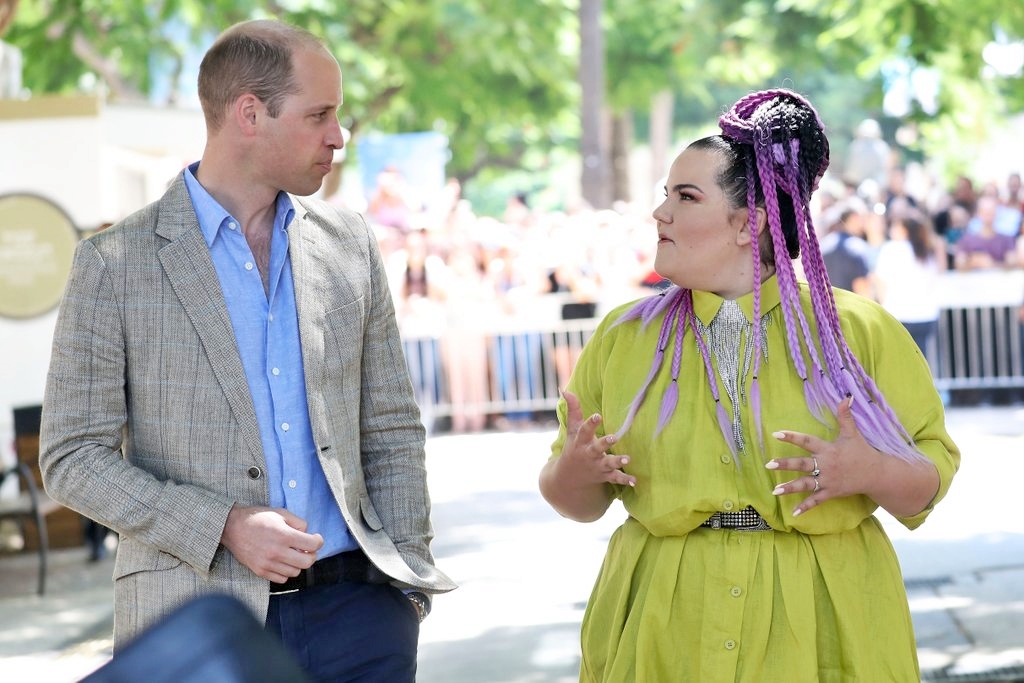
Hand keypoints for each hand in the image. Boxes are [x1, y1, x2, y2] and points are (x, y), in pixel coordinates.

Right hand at [220, 504, 323, 582]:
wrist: (232, 527)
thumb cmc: (257, 518)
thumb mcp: (280, 513)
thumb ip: (298, 522)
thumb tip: (308, 533)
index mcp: (283, 535)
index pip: (312, 545)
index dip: (318, 541)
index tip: (316, 539)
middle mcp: (277, 551)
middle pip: (307, 562)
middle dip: (311, 555)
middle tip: (307, 549)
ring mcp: (268, 563)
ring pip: (295, 572)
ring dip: (298, 564)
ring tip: (293, 554)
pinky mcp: (260, 571)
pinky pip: (282, 579)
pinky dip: (286, 572)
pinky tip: (283, 562)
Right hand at [559, 389, 635, 488]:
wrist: (568, 478)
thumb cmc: (573, 447)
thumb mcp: (572, 429)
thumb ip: (573, 409)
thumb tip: (565, 390)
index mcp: (581, 441)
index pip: (584, 430)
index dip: (591, 423)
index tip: (598, 415)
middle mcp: (589, 453)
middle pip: (596, 448)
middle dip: (605, 443)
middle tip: (614, 437)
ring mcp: (597, 466)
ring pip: (608, 464)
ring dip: (617, 462)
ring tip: (627, 459)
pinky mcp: (605, 476)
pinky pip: (615, 478)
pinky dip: (624, 479)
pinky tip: (635, 480)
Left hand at [765, 397, 881, 516]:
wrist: (877, 474)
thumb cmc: (862, 452)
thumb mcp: (853, 434)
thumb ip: (845, 416)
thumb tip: (846, 397)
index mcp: (828, 449)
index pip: (807, 441)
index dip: (792, 437)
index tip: (776, 434)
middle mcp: (826, 465)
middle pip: (803, 464)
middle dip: (785, 465)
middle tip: (768, 465)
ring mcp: (828, 480)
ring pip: (806, 484)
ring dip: (790, 488)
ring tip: (775, 490)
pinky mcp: (832, 492)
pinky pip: (816, 501)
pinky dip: (805, 507)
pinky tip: (793, 513)